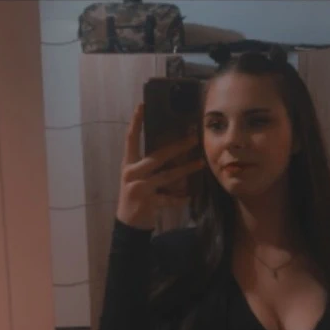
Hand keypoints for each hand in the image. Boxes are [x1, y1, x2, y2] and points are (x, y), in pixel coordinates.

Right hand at [116, 103, 204, 229]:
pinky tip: (190, 196)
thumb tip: (170, 149)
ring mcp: (140, 188)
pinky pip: (169, 198)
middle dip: (177, 147)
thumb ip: (147, 164)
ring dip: (186, 169)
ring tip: (200, 163)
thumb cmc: (135, 195)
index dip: (136, 122)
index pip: (130, 139)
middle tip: (193, 138)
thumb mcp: (136, 177)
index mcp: (128, 164)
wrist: (128, 223)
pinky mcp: (148, 202)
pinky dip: (180, 198)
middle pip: (157, 156)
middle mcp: (132, 173)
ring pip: (167, 175)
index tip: (142, 105)